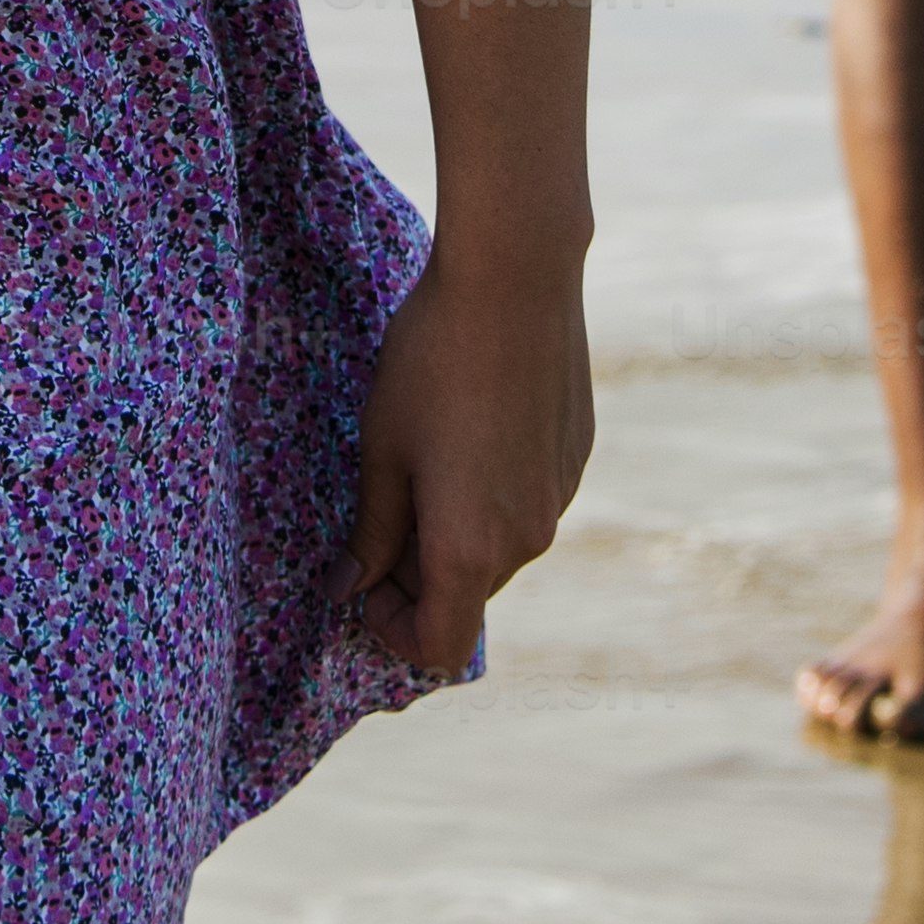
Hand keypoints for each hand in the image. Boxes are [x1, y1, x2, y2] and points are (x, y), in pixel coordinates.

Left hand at [347, 222, 591, 680]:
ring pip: (499, 547)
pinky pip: (528, 501)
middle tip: (381, 505)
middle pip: (467, 594)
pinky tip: (470, 423)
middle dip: (417, 572)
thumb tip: (348, 589)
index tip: (363, 581)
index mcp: (471, 549)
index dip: (391, 630)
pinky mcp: (575, 458)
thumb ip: (370, 531)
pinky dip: (493, 492)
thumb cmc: (431, 363)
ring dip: (458, 530)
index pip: (438, 645)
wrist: (516, 278)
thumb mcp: (382, 448)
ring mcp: (559, 498)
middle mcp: (527, 538)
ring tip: (425, 455)